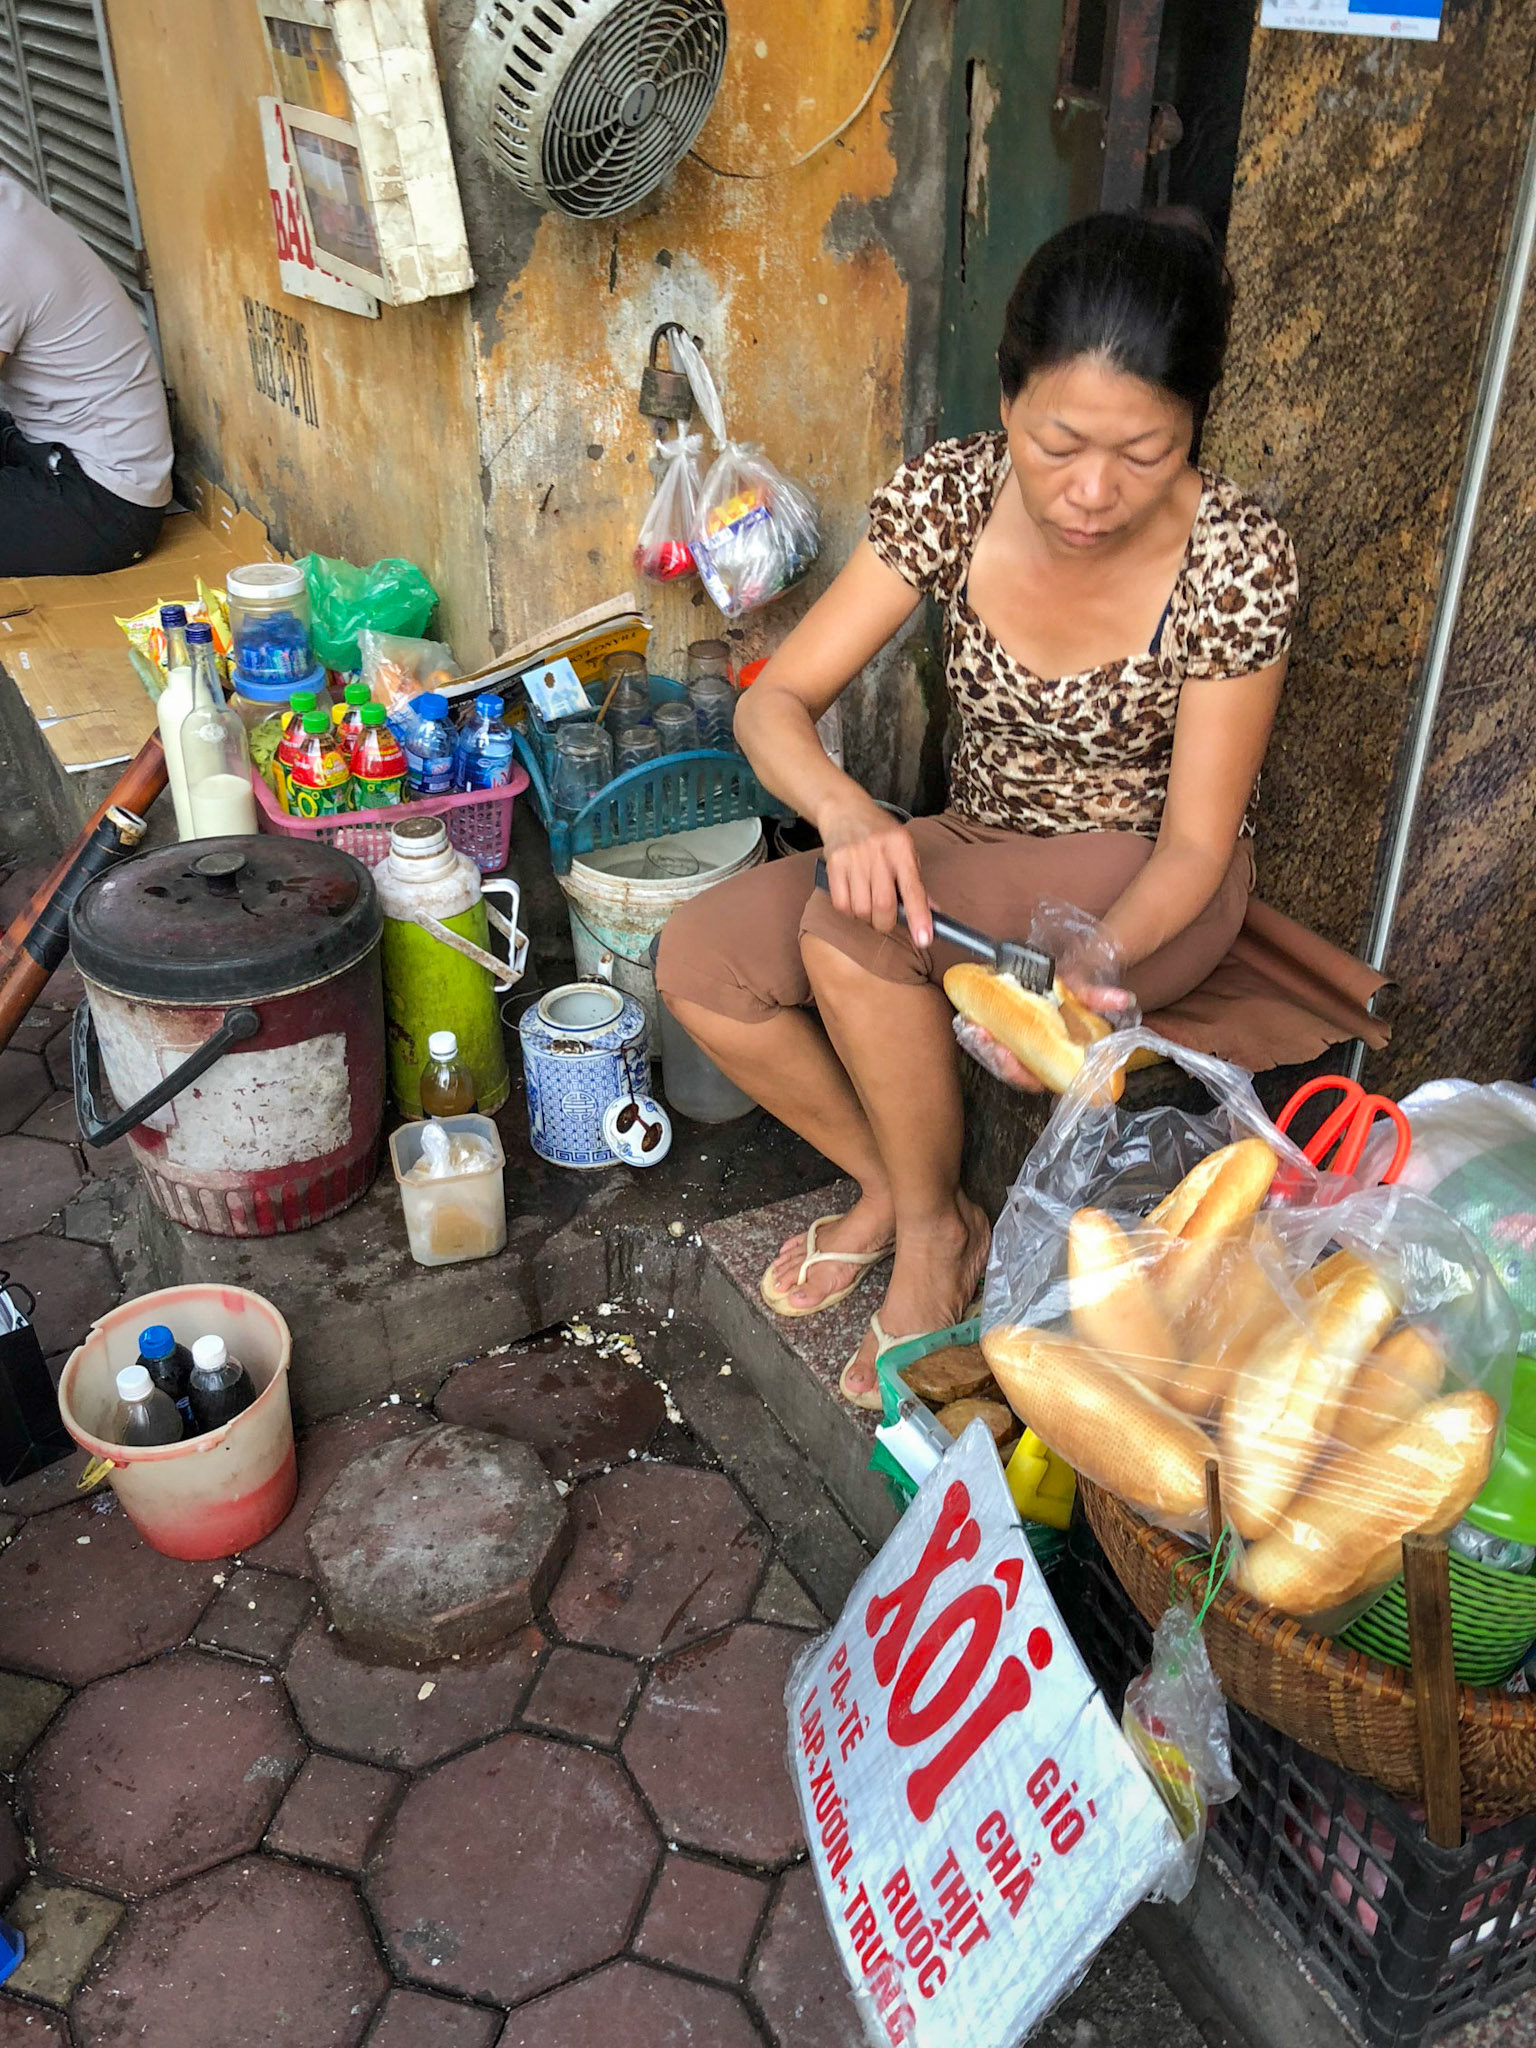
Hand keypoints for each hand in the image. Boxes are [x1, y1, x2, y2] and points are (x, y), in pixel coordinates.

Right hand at [818, 797, 931, 944]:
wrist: (845, 810)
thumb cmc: (880, 834)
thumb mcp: (904, 849)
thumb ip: (916, 881)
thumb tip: (932, 911)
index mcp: (901, 847)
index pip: (913, 889)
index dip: (919, 917)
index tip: (924, 939)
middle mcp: (878, 851)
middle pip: (883, 904)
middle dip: (886, 922)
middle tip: (886, 920)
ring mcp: (854, 857)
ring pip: (861, 908)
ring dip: (866, 916)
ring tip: (868, 902)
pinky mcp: (834, 863)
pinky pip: (841, 904)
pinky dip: (849, 910)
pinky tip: (853, 897)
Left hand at [952, 974, 1135, 1093]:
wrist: (1054, 978)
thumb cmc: (1070, 994)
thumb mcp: (1082, 994)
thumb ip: (1099, 998)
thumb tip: (1124, 999)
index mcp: (1050, 1061)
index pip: (1032, 1078)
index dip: (1018, 1072)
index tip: (1006, 1054)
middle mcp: (1029, 1059)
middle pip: (1006, 1069)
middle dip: (992, 1056)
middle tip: (984, 1037)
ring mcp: (1011, 1047)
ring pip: (990, 1056)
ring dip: (979, 1044)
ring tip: (972, 1026)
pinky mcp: (996, 1033)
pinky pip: (980, 1039)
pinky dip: (973, 1031)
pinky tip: (968, 1018)